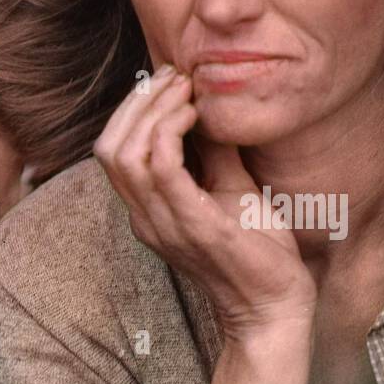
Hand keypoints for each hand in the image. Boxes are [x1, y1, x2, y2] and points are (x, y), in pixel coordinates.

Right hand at [94, 66, 316, 339]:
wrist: (275, 305)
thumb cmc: (257, 250)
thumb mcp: (231, 188)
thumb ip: (214, 151)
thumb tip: (211, 105)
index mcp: (149, 210)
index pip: (113, 150)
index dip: (134, 108)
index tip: (172, 81)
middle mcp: (145, 218)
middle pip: (108, 147)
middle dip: (137, 102)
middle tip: (175, 78)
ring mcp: (163, 224)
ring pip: (124, 154)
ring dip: (153, 111)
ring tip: (186, 92)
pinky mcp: (192, 227)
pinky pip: (161, 169)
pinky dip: (171, 132)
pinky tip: (196, 117)